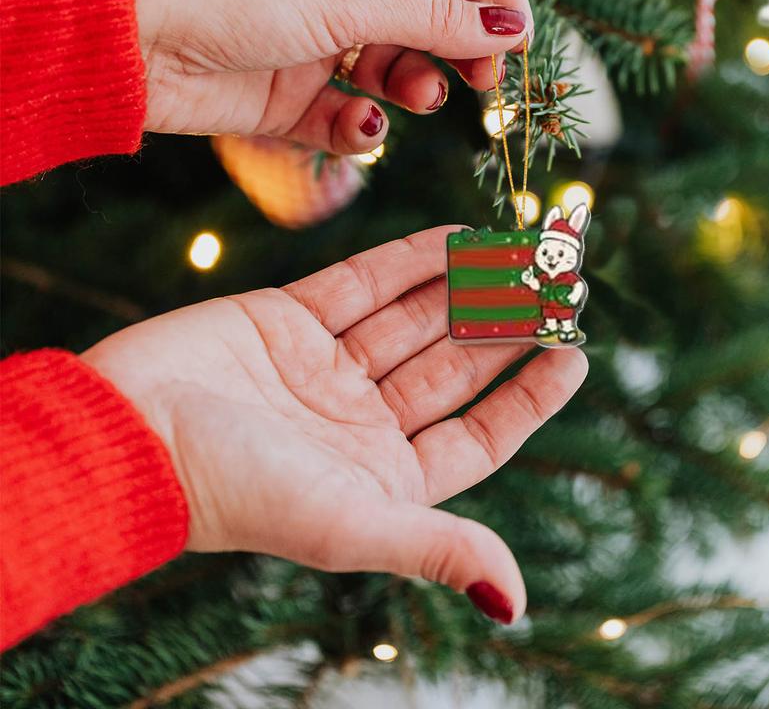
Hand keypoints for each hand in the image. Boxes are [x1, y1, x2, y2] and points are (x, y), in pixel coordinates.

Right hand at [83, 227, 585, 623]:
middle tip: (559, 286)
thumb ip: (434, 546)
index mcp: (383, 475)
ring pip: (418, 317)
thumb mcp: (346, 525)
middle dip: (507, 326)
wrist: (123, 432)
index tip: (576, 353)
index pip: (478, 432)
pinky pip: (367, 281)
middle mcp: (362, 420)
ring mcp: (327, 366)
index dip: (529, 395)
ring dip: (470, 286)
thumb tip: (514, 601)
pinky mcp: (290, 317)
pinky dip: (414, 259)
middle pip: (454, 366)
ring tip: (523, 254)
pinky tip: (461, 238)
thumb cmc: (232, 493)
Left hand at [128, 0, 532, 154]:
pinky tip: (358, 127)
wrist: (138, 43)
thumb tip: (513, 28)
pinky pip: (356, 113)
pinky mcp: (301, 91)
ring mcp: (326, 37)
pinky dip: (363, 127)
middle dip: (462, 49)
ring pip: (402, 66)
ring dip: (416, 86)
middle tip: (485, 83)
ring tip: (411, 97)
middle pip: (437, 13)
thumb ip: (437, 19)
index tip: (520, 40)